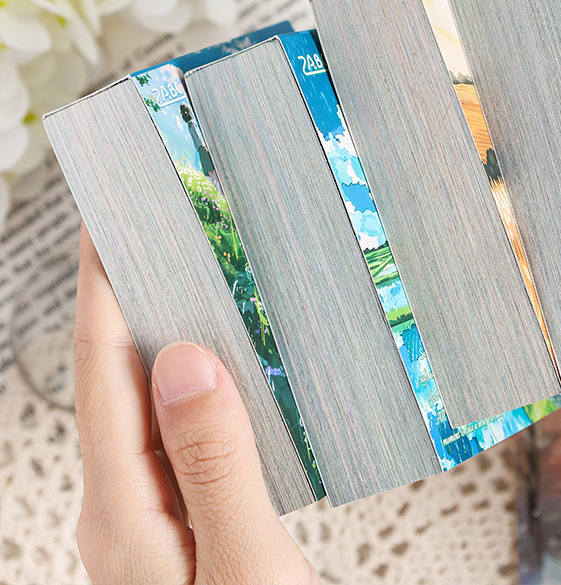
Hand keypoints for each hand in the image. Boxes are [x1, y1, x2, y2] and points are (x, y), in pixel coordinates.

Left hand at [73, 224, 318, 583]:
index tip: (109, 221)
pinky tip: (230, 361)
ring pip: (153, 401)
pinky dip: (200, 381)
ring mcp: (155, 511)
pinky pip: (185, 430)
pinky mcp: (187, 515)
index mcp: (125, 509)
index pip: (104, 371)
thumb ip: (214, 462)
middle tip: (159, 229)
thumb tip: (184, 358)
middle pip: (119, 377)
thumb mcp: (245, 564)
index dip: (104, 290)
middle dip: (131, 298)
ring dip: (168, 334)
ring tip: (196, 277)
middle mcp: (127, 502)